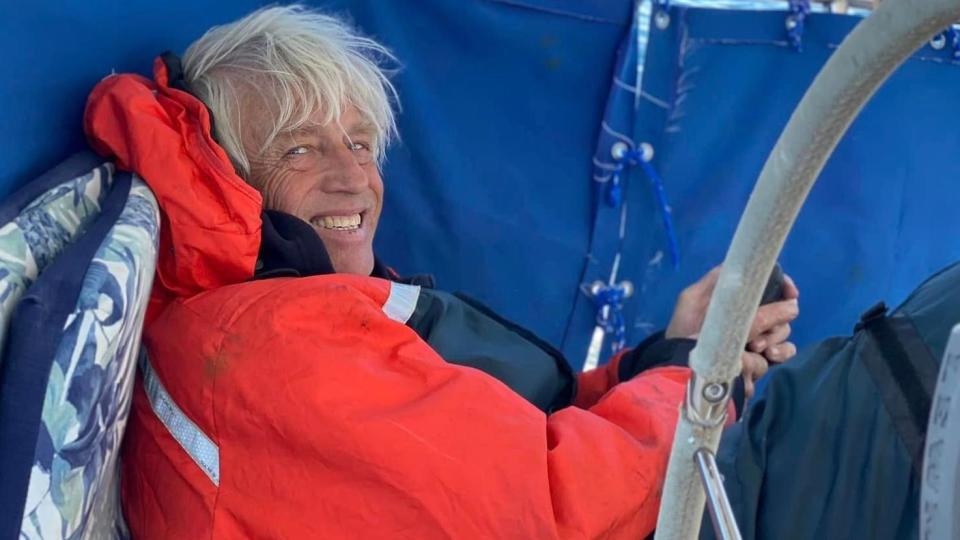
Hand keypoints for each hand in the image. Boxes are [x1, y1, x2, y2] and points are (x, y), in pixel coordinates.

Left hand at [665, 266, 799, 397]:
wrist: (681, 368)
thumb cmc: (683, 332)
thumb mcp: (692, 300)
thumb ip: (716, 280)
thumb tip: (747, 264)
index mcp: (737, 303)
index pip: (770, 290)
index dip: (784, 288)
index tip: (790, 293)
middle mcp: (750, 320)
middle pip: (782, 311)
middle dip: (776, 318)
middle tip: (757, 332)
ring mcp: (757, 342)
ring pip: (783, 333)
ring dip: (775, 337)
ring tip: (755, 347)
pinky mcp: (759, 363)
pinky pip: (781, 355)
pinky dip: (780, 353)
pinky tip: (767, 355)